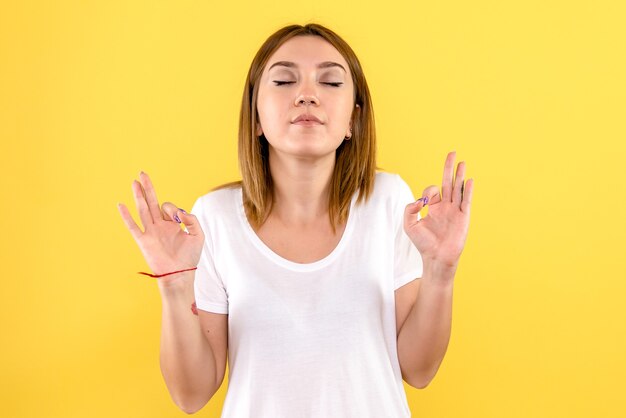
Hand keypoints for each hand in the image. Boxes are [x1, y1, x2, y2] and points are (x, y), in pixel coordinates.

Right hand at [117, 172, 204, 285]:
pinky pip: (133, 226)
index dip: (172, 208)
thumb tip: (179, 212)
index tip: (178, 218)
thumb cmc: (189, 257)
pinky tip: (121, 205)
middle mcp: (159, 226)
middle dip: (148, 187)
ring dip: (139, 195)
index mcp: (172, 224)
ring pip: (143, 209)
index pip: (168, 207)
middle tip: (142, 173)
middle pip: (152, 202)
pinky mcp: (143, 241)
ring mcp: (150, 232)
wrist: (180, 274)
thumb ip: (192, 220)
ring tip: (134, 181)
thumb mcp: (197, 235)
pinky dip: (126, 216)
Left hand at [403, 151, 473, 269]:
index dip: (427, 193)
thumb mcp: (409, 225)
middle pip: (448, 182)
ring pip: (458, 188)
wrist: (436, 257)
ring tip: (462, 162)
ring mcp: (455, 211)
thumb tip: (420, 201)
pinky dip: (467, 190)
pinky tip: (469, 180)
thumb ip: (409, 209)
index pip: (432, 191)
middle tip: (452, 153)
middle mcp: (446, 206)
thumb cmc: (423, 243)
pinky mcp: (463, 217)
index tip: (423, 205)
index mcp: (434, 207)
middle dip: (449, 168)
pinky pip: (466, 201)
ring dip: (459, 175)